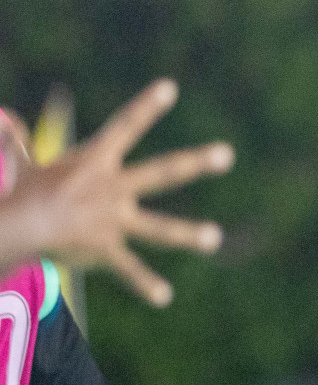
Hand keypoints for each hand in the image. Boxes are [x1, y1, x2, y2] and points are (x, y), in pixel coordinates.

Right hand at [8, 79, 233, 305]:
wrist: (9, 227)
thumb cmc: (15, 192)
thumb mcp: (20, 162)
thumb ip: (16, 139)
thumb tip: (3, 116)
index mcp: (93, 162)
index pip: (123, 127)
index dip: (145, 106)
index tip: (170, 87)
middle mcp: (111, 189)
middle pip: (162, 172)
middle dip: (196, 163)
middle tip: (227, 154)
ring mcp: (111, 220)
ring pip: (158, 228)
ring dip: (188, 234)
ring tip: (215, 239)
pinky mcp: (104, 249)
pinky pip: (127, 269)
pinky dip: (143, 284)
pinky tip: (164, 297)